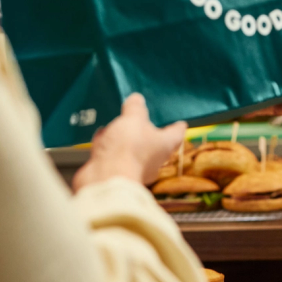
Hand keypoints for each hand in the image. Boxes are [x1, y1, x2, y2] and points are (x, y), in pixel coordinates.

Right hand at [72, 93, 186, 190]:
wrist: (104, 181)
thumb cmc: (127, 150)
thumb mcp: (133, 119)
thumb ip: (136, 107)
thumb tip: (136, 99)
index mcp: (164, 145)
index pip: (176, 134)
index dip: (177, 126)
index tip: (180, 122)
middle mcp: (152, 161)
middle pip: (152, 143)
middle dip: (145, 131)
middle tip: (141, 118)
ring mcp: (133, 169)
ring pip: (131, 150)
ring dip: (123, 139)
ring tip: (116, 125)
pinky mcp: (114, 174)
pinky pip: (112, 157)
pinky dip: (108, 147)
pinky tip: (101, 138)